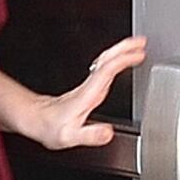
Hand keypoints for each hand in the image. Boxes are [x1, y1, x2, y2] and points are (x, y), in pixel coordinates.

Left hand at [17, 36, 148, 152]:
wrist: (37, 120)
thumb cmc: (51, 128)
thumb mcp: (69, 137)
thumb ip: (90, 135)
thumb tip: (108, 132)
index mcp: (88, 95)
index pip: (107, 70)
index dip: (123, 60)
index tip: (139, 54)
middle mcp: (89, 87)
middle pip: (107, 59)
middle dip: (124, 48)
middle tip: (141, 41)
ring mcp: (88, 85)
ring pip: (105, 61)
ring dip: (120, 50)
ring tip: (136, 45)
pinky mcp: (88, 87)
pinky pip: (104, 67)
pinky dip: (115, 59)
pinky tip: (121, 61)